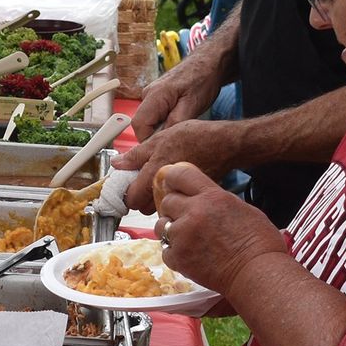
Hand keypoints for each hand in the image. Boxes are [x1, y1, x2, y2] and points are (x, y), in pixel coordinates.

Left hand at [118, 120, 235, 213]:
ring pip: (160, 208)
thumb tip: (118, 163)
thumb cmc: (197, 138)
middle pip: (144, 207)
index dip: (127, 192)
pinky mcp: (193, 200)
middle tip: (143, 182)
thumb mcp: (161, 138)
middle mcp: (168, 191)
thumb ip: (137, 154)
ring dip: (156, 200)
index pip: (131, 199)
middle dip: (141, 198)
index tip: (127, 185)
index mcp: (155, 175)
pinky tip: (176, 185)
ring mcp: (182, 198)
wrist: (227, 145)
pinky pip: (176, 205)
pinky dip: (173, 199)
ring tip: (161, 183)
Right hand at [130, 52, 226, 136]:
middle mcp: (148, 94)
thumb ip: (175, 123)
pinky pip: (154, 116)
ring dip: (160, 130)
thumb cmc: (202, 79)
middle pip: (141, 124)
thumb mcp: (193, 105)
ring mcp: (151, 96)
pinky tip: (177, 122)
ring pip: (148, 121)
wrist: (208, 64)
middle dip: (155, 136)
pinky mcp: (157, 98)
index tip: (162, 148)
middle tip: (174, 141)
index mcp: (155, 95)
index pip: (139, 125)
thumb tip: (163, 140)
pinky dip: (163, 123)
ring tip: (179, 129)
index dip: (148, 140)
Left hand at [152, 163, 283, 297]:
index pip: (180, 176)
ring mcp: (183, 236)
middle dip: (174, 208)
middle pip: (167, 201)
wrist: (257, 273)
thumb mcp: (242, 208)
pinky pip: (165, 250)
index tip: (172, 184)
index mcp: (212, 197)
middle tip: (185, 218)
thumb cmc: (259, 242)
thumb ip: (217, 201)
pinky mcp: (178, 258)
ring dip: (171, 229)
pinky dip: (175, 253)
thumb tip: (204, 199)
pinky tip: (191, 255)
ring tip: (187, 238)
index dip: (172, 178)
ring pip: (161, 225)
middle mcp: (194, 212)